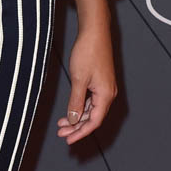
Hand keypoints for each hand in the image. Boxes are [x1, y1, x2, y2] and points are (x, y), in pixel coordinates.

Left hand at [57, 23, 116, 145]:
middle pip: (93, 117)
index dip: (81, 132)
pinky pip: (91, 100)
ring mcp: (104, 87)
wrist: (95, 31)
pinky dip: (80, 106)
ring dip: (77, 117)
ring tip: (62, 123)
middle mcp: (108, 93)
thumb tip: (73, 119)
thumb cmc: (88, 52)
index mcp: (106, 95)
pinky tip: (70, 109)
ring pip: (91, 109)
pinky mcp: (100, 81)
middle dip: (77, 126)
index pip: (94, 121)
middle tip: (61, 133)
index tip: (69, 139)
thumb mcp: (78, 79)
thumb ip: (76, 101)